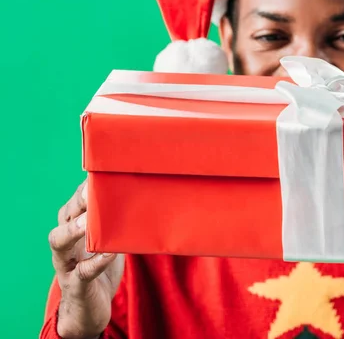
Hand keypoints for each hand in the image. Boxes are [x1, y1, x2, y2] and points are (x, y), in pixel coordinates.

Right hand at [48, 180, 124, 338]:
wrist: (90, 306)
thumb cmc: (102, 264)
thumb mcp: (109, 239)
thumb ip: (120, 220)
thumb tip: (148, 195)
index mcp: (73, 225)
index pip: (76, 200)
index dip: (86, 186)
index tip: (102, 172)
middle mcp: (65, 240)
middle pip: (65, 215)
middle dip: (78, 202)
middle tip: (93, 190)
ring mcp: (66, 262)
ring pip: (59, 241)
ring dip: (74, 229)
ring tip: (88, 220)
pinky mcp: (75, 283)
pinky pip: (82, 272)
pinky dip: (95, 262)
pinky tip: (108, 253)